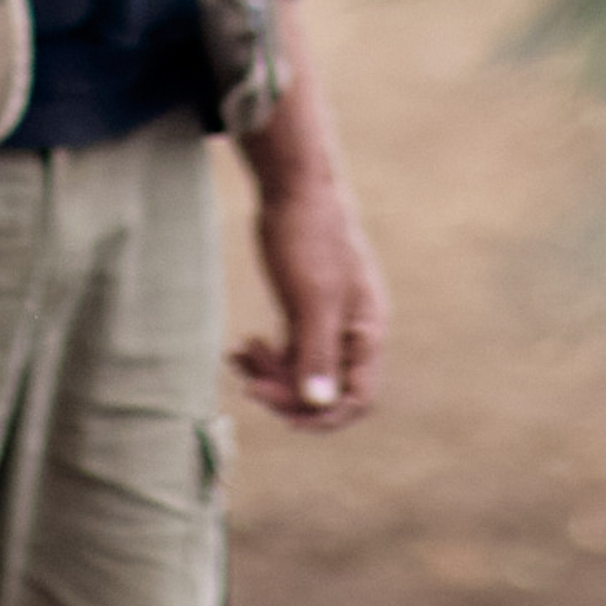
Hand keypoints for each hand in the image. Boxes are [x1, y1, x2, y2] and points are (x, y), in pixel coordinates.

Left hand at [234, 167, 386, 428]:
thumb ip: (317, 351)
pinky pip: (290, 350)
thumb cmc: (309, 236)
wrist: (294, 186)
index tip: (285, 418)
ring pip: (302, 371)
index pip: (358, 396)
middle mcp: (352, 331)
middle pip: (324, 389)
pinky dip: (266, 356)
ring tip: (239, 358)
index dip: (325, 416)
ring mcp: (328, 320)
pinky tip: (239, 348)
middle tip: (249, 384)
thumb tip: (318, 404)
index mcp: (366, 331)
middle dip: (286, 392)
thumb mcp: (312, 297)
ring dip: (271, 374)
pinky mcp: (305, 308)